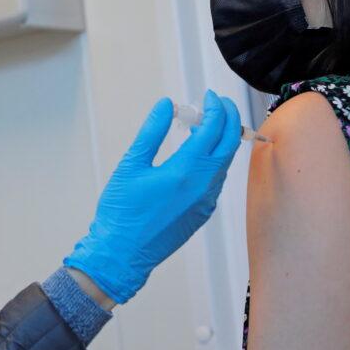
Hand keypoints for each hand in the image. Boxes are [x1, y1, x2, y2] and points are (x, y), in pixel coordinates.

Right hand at [64, 90, 241, 302]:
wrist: (122, 254)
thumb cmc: (121, 213)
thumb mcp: (131, 165)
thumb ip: (151, 132)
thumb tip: (166, 105)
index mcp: (185, 171)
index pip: (213, 129)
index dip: (215, 107)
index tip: (208, 95)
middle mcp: (203, 186)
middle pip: (229, 143)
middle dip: (227, 118)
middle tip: (217, 103)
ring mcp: (206, 202)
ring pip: (225, 162)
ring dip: (221, 139)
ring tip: (203, 125)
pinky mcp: (203, 213)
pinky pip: (217, 179)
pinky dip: (214, 159)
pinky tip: (196, 155)